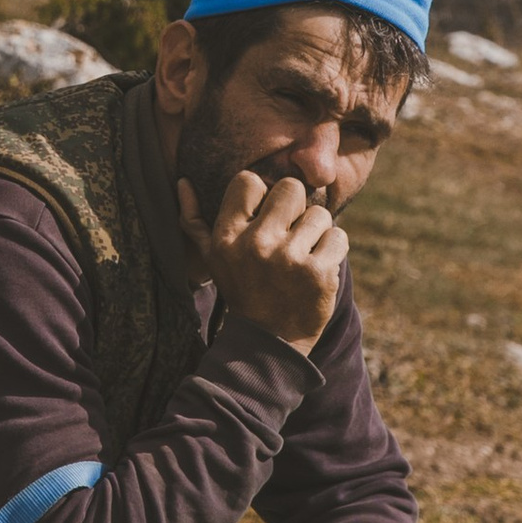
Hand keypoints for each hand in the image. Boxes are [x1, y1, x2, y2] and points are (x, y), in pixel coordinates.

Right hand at [178, 168, 347, 353]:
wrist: (269, 341)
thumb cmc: (242, 290)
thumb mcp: (213, 259)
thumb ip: (194, 221)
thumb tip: (183, 182)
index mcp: (227, 237)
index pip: (248, 181)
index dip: (261, 196)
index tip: (263, 218)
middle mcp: (256, 244)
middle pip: (290, 188)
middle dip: (294, 208)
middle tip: (289, 234)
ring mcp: (289, 259)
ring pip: (319, 213)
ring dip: (316, 232)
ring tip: (302, 255)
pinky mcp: (319, 273)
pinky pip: (338, 236)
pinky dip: (333, 249)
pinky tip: (318, 266)